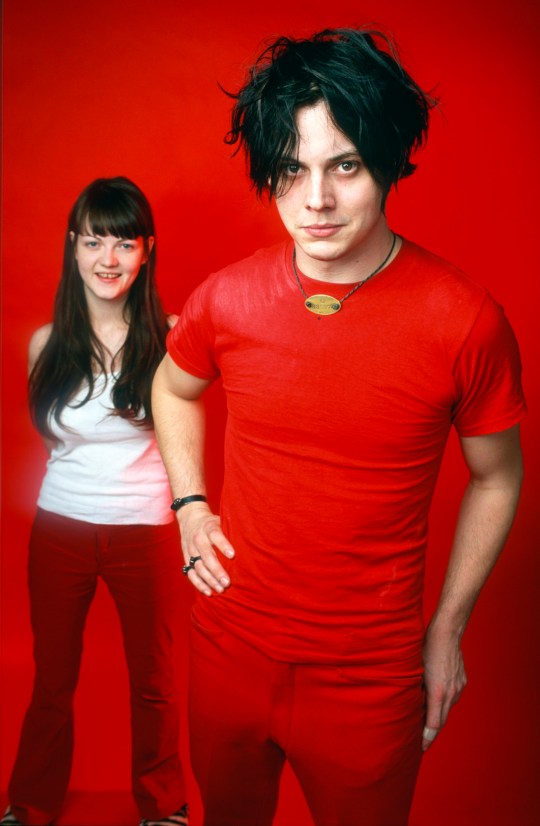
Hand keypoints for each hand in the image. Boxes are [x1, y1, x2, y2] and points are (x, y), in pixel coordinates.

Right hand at [177, 504, 234, 596]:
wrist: (190, 518)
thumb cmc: (212, 523)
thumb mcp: (221, 520)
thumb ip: (231, 530)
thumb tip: (252, 539)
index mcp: (208, 528)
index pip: (215, 535)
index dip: (223, 545)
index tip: (232, 555)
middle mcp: (198, 539)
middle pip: (207, 556)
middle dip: (217, 570)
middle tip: (227, 582)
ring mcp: (191, 550)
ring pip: (198, 567)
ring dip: (209, 579)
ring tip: (221, 589)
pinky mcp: (186, 558)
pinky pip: (190, 573)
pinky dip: (198, 583)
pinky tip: (208, 591)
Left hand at [422, 623, 466, 750]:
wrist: (446, 633)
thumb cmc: (426, 649)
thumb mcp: (415, 670)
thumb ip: (414, 690)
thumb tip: (409, 704)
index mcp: (437, 692)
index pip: (433, 723)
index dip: (428, 737)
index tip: (422, 747)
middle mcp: (451, 693)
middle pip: (441, 719)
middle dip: (432, 731)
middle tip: (422, 741)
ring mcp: (458, 687)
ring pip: (447, 708)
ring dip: (438, 714)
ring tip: (425, 720)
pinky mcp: (462, 681)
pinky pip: (452, 697)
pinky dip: (444, 701)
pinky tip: (435, 699)